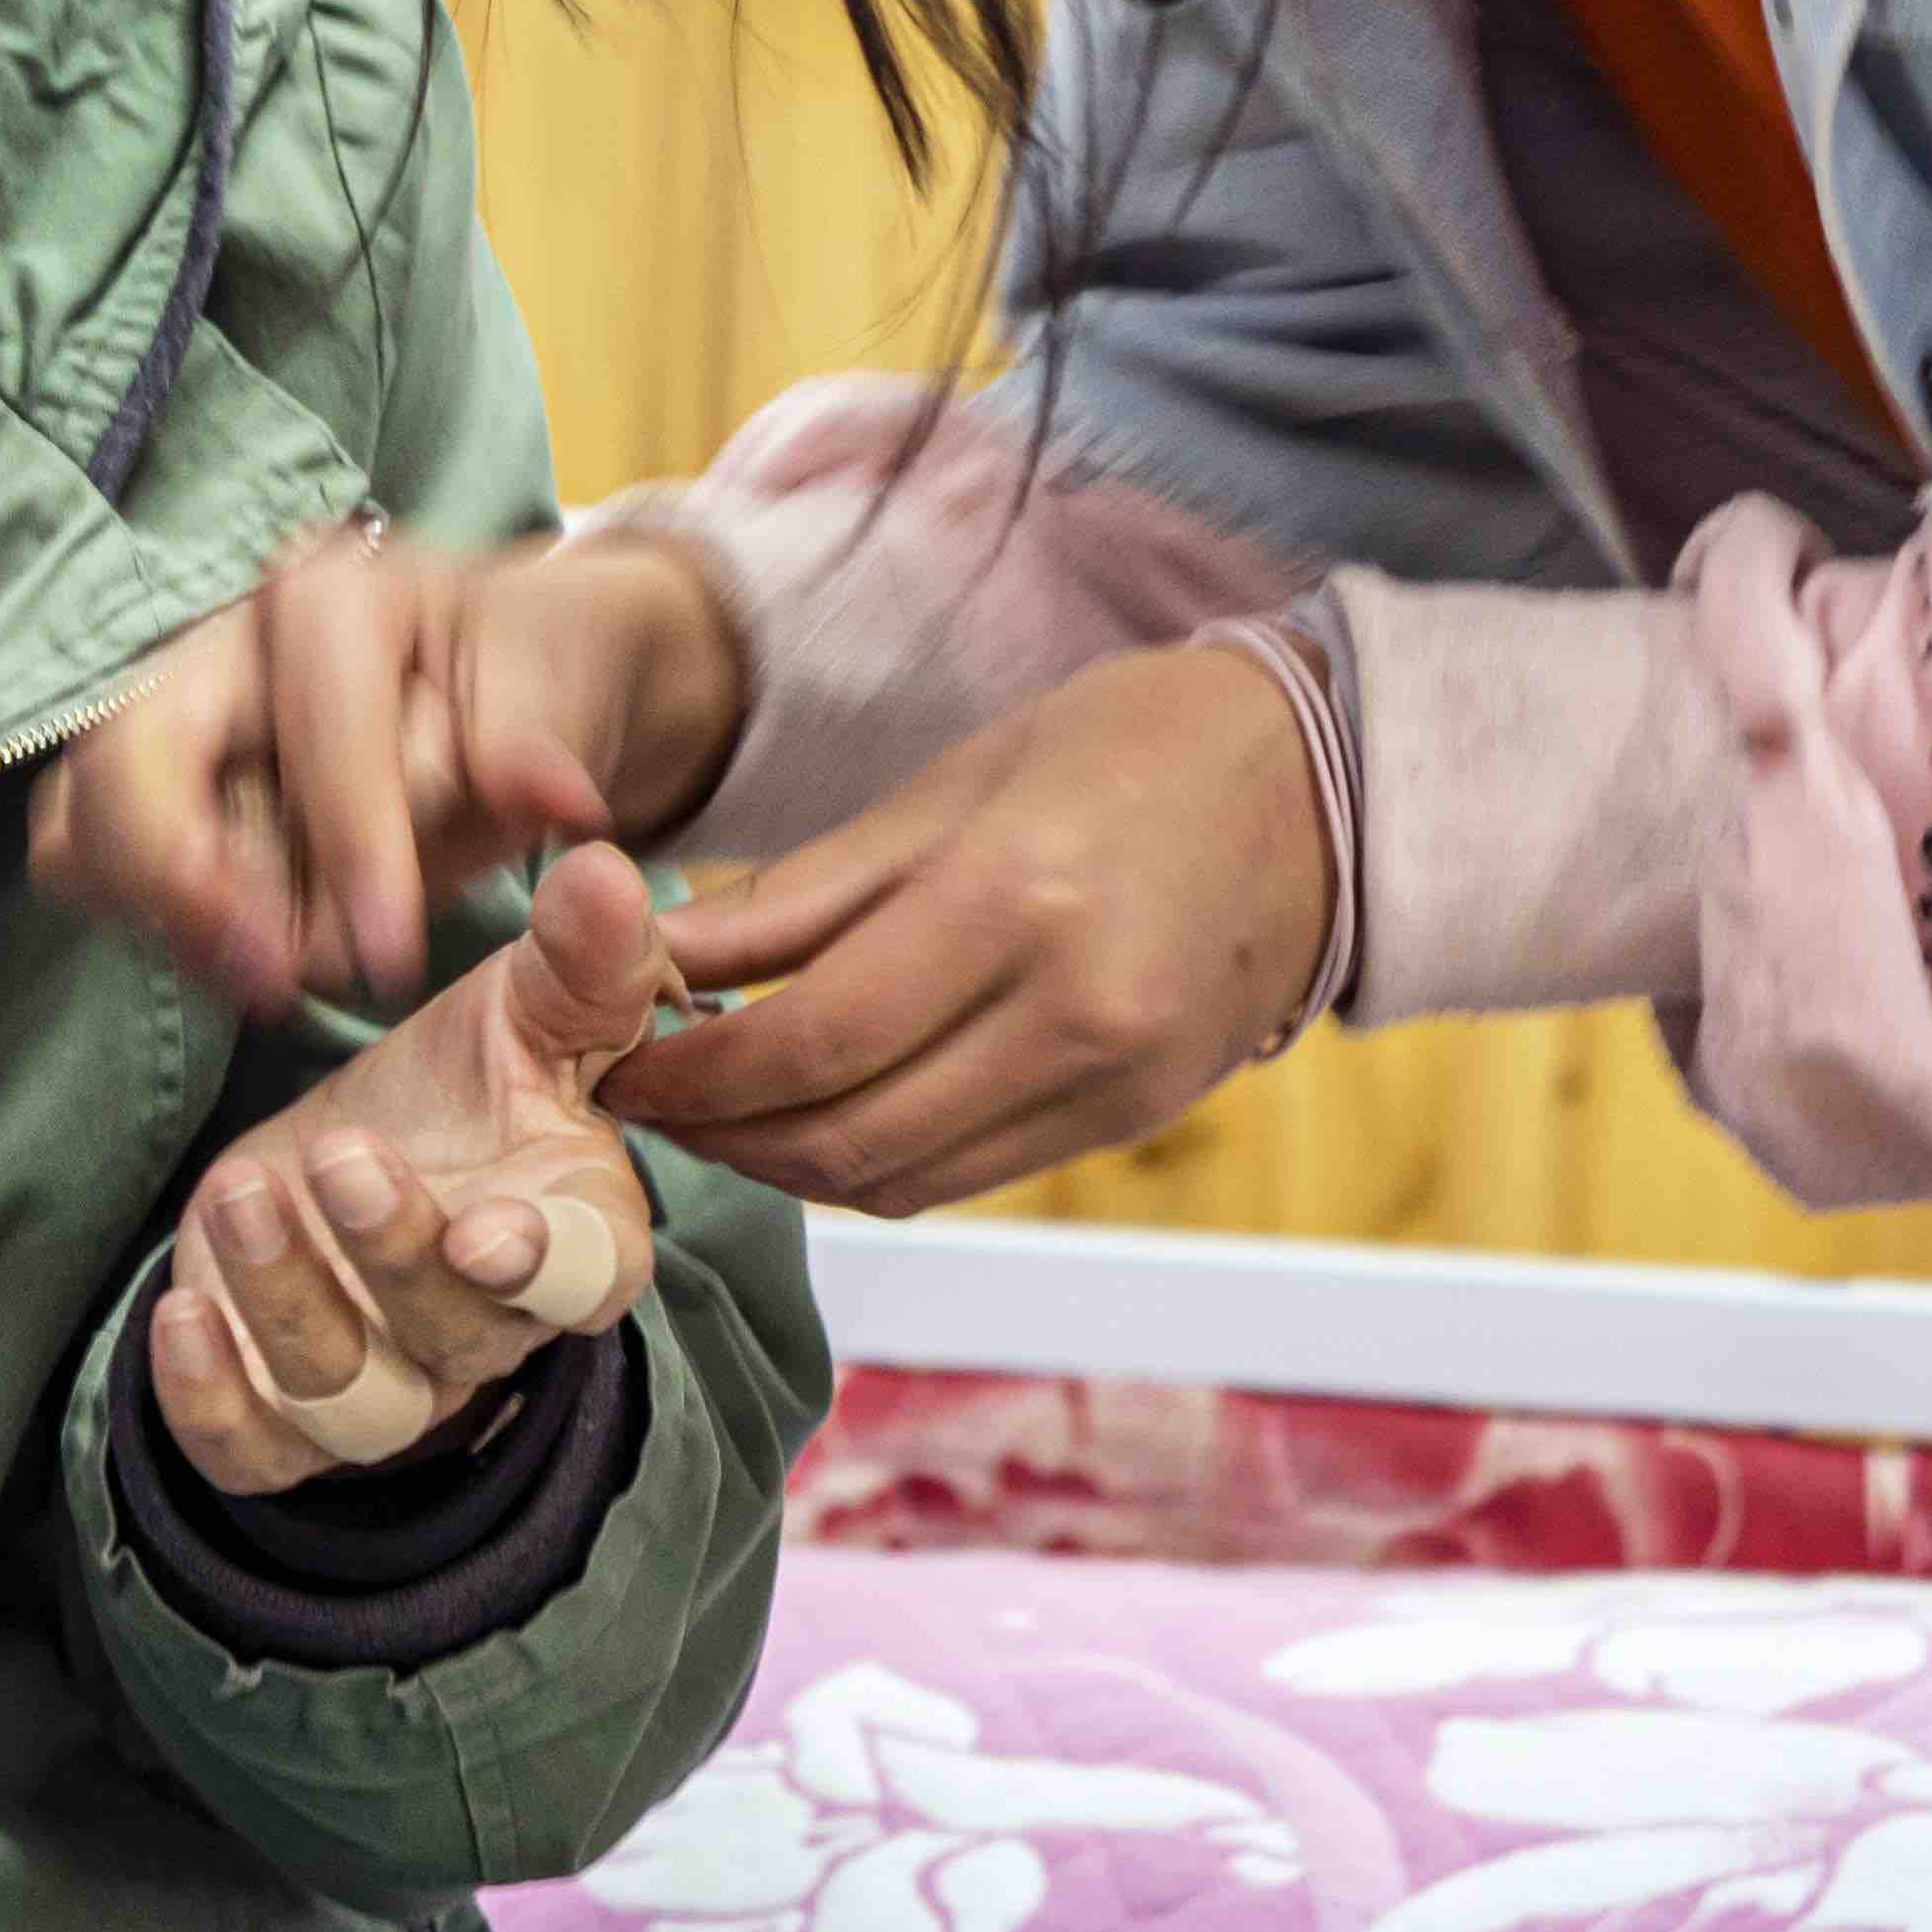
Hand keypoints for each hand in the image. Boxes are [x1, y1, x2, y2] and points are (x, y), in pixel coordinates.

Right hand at [36, 524, 739, 1011]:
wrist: (522, 679)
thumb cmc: (538, 675)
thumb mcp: (563, 697)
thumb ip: (531, 751)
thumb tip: (549, 794)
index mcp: (327, 598)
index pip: (310, 725)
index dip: (348, 843)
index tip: (390, 951)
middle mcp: (224, 644)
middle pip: (127, 763)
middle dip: (183, 879)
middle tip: (272, 975)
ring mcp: (172, 718)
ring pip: (81, 826)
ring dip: (159, 913)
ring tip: (265, 972)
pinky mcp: (152, 793)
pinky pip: (90, 868)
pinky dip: (150, 922)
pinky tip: (245, 957)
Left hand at [148, 849, 677, 1500]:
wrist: (352, 1157)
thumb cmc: (463, 1090)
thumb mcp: (524, 1008)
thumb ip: (577, 957)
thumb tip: (603, 869)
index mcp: (572, 1238)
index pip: (583, 1280)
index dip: (539, 1270)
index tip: (485, 1232)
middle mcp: (483, 1331)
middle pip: (453, 1335)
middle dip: (390, 1253)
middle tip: (337, 1152)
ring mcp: (383, 1384)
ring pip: (350, 1400)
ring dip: (290, 1306)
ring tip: (244, 1193)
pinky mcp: (279, 1412)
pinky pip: (251, 1451)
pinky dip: (209, 1402)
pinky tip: (180, 1311)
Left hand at [600, 643, 1329, 1214]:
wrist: (1318, 792)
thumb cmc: (1121, 749)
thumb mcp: (948, 788)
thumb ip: (798, 893)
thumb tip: (657, 953)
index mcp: (1012, 906)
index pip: (809, 1041)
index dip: (692, 1071)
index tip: (613, 1056)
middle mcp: (1070, 1019)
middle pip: (845, 1138)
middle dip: (717, 1132)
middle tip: (636, 1095)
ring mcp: (1114, 1088)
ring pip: (899, 1181)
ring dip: (784, 1164)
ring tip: (711, 1111)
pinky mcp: (1133, 1123)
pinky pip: (964, 1175)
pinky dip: (870, 1167)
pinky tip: (814, 1119)